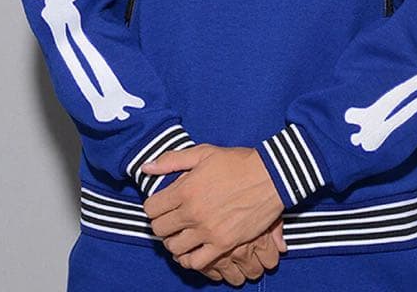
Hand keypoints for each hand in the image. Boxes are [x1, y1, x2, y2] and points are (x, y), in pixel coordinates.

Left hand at [141, 144, 285, 274]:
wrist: (270, 176)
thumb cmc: (236, 162)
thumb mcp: (203, 153)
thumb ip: (171, 160)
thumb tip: (146, 167)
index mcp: (185, 188)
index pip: (151, 208)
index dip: (154, 206)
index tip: (162, 204)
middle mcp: (193, 212)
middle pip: (160, 230)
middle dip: (162, 224)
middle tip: (172, 219)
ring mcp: (208, 230)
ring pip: (174, 248)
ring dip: (174, 242)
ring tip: (182, 234)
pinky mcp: (223, 244)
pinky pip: (196, 262)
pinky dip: (190, 259)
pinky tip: (194, 249)